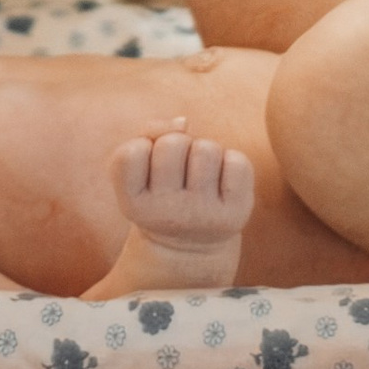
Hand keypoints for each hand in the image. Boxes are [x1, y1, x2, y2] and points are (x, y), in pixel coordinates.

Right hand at [113, 126, 254, 264]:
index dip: (143, 148)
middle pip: (172, 142)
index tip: (149, 171)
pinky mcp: (235, 214)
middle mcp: (167, 215)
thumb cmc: (162, 193)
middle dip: (177, 146)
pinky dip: (230, 163)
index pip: (132, 152)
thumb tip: (183, 122)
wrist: (191, 246)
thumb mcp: (140, 170)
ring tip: (200, 176)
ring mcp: (203, 216)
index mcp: (134, 207)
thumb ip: (148, 134)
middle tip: (179, 172)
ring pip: (206, 148)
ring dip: (204, 152)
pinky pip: (236, 161)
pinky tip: (222, 183)